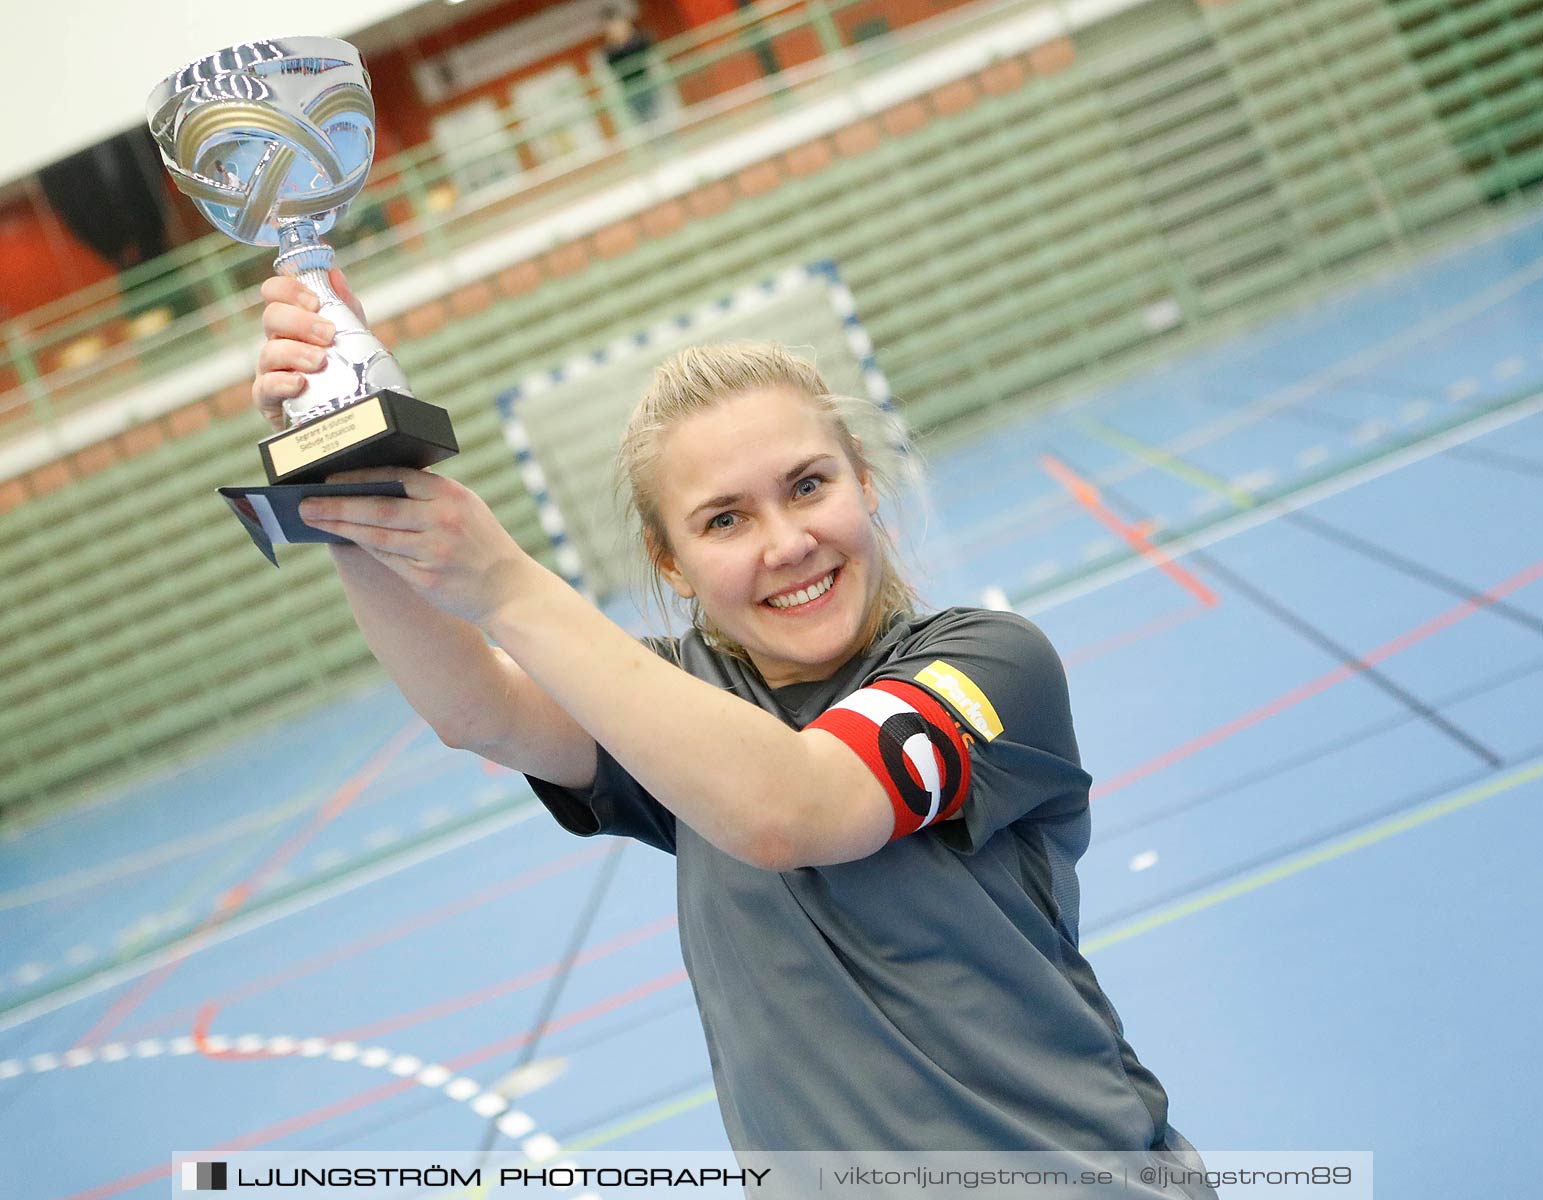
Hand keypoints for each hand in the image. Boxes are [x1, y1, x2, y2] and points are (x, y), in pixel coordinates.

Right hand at [252, 267, 364, 431]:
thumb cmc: (345, 372)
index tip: (314, 300)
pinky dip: (281, 382)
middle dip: (300, 321)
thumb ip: (344, 306)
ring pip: (269, 352)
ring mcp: (270, 371)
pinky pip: (264, 388)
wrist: (352, 416)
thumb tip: (334, 273)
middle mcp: (277, 342)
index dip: (288, 289)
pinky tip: (300, 383)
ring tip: (321, 360)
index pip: (275, 293)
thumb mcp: (351, 337)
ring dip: (296, 352)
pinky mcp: (270, 401)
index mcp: (293, 322)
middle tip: (328, 333)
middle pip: (272, 318)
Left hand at [298, 467, 535, 626]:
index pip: (398, 476)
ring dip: (340, 526)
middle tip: (307, 502)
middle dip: (338, 504)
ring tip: (314, 519)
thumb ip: (428, 497)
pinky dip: (364, 547)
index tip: (331, 478)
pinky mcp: (426, 578)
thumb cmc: (482, 545)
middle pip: (379, 507)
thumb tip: (374, 486)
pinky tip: (346, 538)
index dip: (360, 476)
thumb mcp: (465, 509)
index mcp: (452, 495)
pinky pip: (386, 559)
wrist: (510, 589)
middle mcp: (443, 520)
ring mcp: (434, 550)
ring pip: (376, 535)